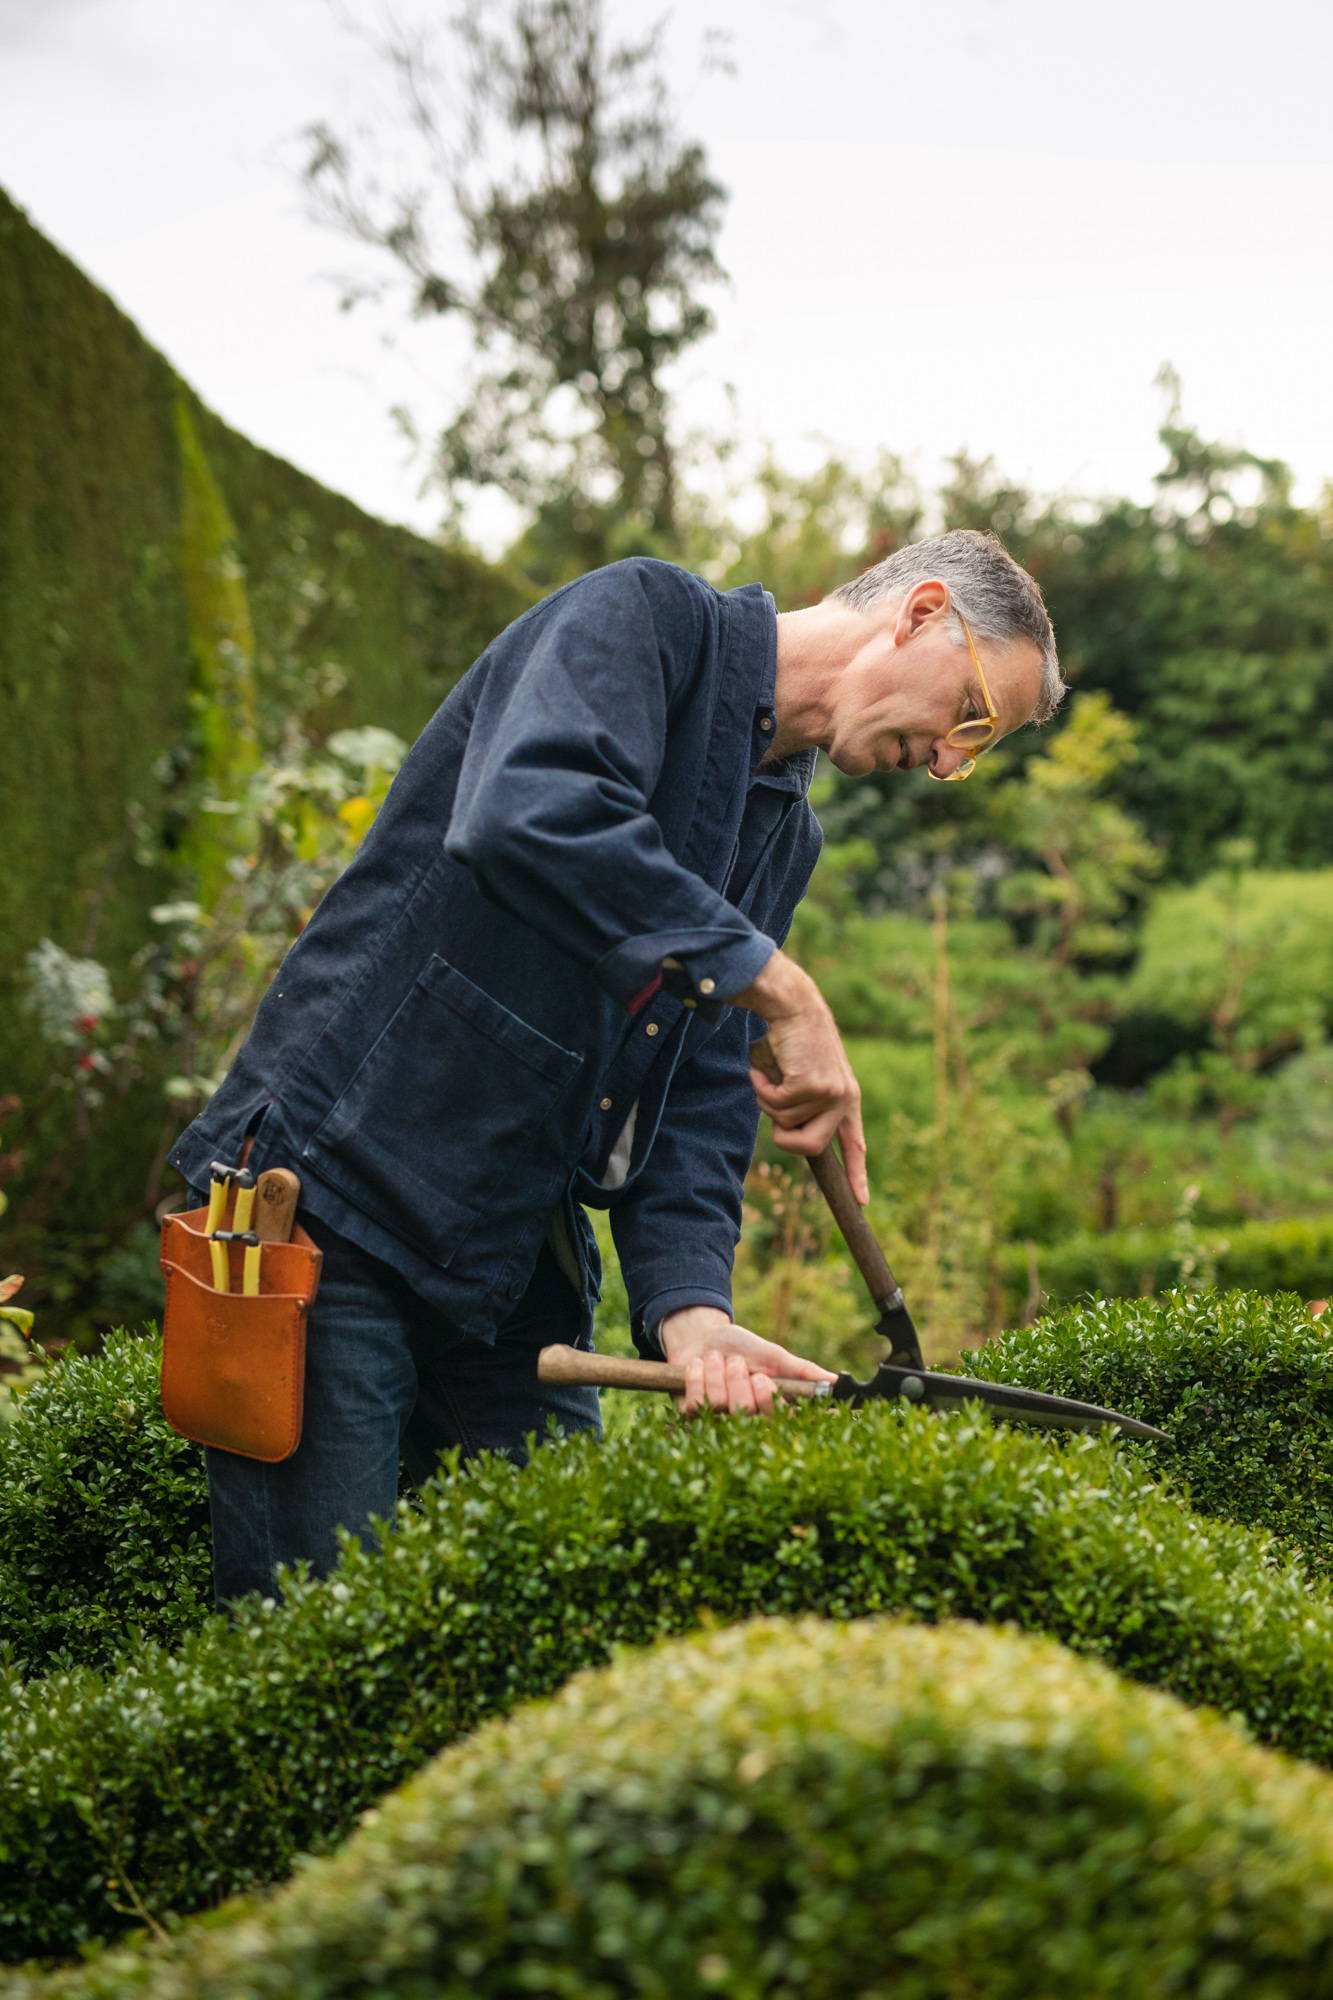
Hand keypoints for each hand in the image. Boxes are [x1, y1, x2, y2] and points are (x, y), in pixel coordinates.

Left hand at [659, 1304, 837, 1415]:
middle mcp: (746, 1421)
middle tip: (737, 1362)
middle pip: (746, 1412)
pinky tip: (698, 1365)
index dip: (768, 1402)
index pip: (778, 1422)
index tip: (763, 1378)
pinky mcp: (691, 1414)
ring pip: (720, 1404)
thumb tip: (834, 1380)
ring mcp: (717, 1420)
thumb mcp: (773, 1355)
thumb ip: (800, 1370)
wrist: (704, 1335)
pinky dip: (697, 1375)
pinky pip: (696, 1401)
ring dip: (718, 1372)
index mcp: (769, 1409)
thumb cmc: (743, 1347)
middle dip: (739, 1379)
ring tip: (718, 1359)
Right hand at [727, 949, 868, 1203]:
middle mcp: (844, 1099)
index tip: (862, 1200)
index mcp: (847, 1099)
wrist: (794, 1007)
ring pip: (785, 1124)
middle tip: (773, 1107)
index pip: (854, 1144)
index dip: (856, 1174)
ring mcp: (831, 1093)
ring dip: (768, 1102)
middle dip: (782, 1136)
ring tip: (772, 1075)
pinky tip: (765, 1069)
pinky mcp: (813, 1085)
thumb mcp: (806, 1077)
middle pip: (809, 1148)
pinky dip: (762, 1089)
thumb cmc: (793, 1042)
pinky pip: (775, 1106)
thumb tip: (791, 1135)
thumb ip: (805, 1105)